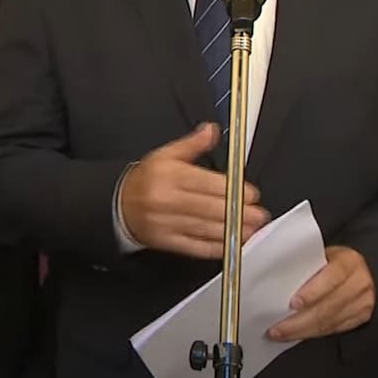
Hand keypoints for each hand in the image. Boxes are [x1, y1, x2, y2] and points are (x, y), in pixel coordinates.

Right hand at [118, 122, 268, 258]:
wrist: (118, 205)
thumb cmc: (146, 180)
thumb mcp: (165, 154)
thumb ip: (192, 144)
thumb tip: (210, 130)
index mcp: (169, 175)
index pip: (204, 183)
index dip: (230, 190)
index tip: (251, 194)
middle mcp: (167, 199)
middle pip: (207, 207)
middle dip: (237, 212)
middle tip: (259, 214)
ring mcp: (167, 223)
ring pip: (204, 228)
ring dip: (231, 231)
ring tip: (251, 229)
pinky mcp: (166, 241)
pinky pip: (193, 246)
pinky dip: (214, 247)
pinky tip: (231, 244)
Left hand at [267, 246, 374, 340]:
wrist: (356, 269)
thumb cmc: (331, 259)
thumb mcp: (319, 252)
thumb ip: (301, 258)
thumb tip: (268, 256)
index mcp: (348, 261)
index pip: (332, 277)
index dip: (312, 292)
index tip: (293, 304)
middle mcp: (359, 282)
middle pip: (328, 307)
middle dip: (300, 321)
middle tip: (278, 327)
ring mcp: (362, 302)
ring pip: (330, 323)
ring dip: (302, 331)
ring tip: (281, 333)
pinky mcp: (361, 317)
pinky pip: (334, 330)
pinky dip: (313, 334)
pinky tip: (297, 334)